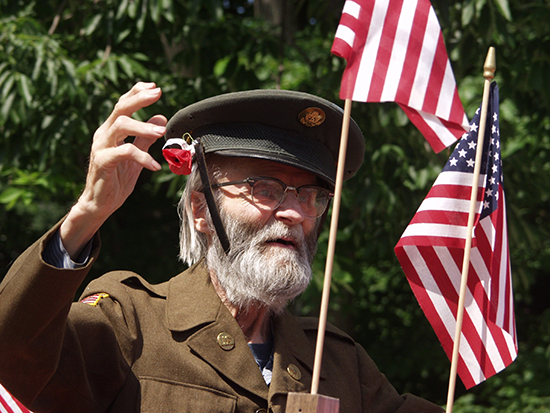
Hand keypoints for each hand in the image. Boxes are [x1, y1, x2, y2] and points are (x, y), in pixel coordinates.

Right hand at [60, 82, 166, 257]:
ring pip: (120, 125)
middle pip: (120, 108)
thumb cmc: (115, 180)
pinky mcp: (102, 162)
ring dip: (143, 126)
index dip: (137, 93)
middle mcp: (104, 135)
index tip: (154, 87)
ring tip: (161, 132)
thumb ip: (145, 137)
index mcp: (111, 130)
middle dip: (139, 99)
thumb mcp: (135, 156)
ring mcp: (101, 147)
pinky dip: (142, 157)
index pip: (122, 104)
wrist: (99, 204)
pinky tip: (155, 166)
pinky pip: (124, 152)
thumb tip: (161, 117)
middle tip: (158, 94)